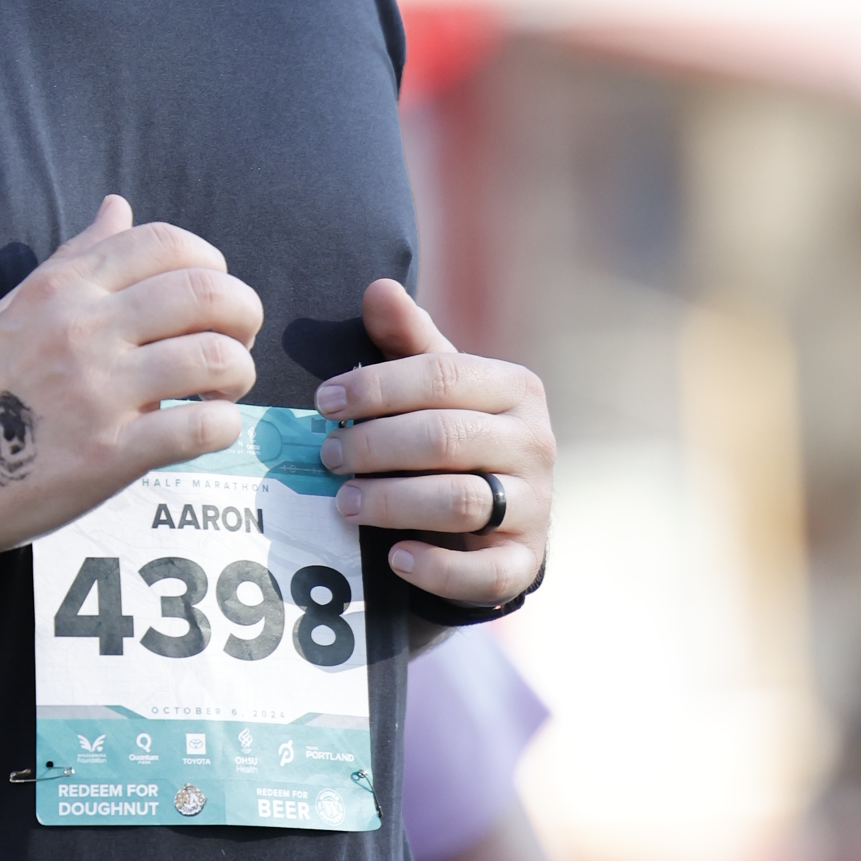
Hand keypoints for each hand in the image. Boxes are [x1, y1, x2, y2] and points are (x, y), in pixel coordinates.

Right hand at [0, 197, 262, 556]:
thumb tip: (118, 207)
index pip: (167, 244)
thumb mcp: (18, 307)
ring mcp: (98, 392)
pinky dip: (223, 427)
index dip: (210, 264)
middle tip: (236, 340)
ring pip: (215, 358)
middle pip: (206, 294)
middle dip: (244, 312)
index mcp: (65, 288)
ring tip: (222, 389)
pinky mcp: (109, 455)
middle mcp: (84, 330)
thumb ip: (76, 257)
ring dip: (238, 372)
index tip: (209, 297)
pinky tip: (206, 428)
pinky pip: (200, 429)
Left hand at [314, 279, 549, 611]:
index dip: (376, 386)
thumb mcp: (438, 388)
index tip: (324, 401)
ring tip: (344, 504)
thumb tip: (377, 289)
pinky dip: (435, 567)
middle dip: (375, 446)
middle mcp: (536, 443)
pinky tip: (395, 557)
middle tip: (328, 456)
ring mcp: (535, 505)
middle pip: (446, 437)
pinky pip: (483, 571)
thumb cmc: (457, 438)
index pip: (442, 375)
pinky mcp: (525, 561)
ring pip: (461, 501)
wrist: (500, 519)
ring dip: (392, 502)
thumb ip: (408, 343)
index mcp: (516, 389)